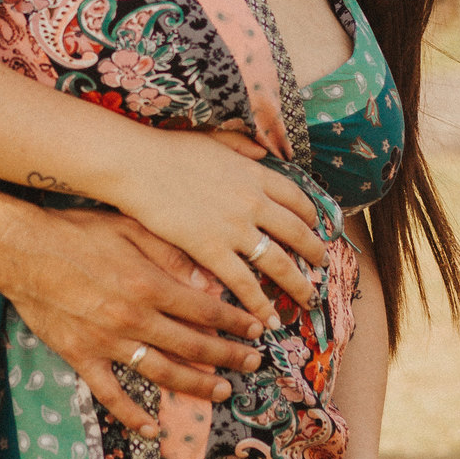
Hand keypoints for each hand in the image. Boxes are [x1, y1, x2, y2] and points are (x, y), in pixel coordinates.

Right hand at [0, 203, 270, 436]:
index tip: (258, 329)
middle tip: (253, 363)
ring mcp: (108, 343)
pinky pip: (111, 394)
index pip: (206, 310)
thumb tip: (207, 280)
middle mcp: (135, 318)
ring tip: (221, 392)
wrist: (21, 250)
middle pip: (193, 345)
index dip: (236, 322)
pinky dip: (132, 415)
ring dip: (196, 385)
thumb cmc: (76, 231)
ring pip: (163, 373)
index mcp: (149, 284)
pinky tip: (152, 430)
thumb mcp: (128, 226)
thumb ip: (170, 252)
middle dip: (229, 356)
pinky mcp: (82, 357)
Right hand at [116, 127, 327, 313]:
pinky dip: (260, 304)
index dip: (311, 216)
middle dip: (314, 253)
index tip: (316, 228)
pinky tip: (268, 319)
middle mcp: (253, 201)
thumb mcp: (214, 139)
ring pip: (279, 262)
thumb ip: (241, 145)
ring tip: (308, 298)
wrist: (138, 164)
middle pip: (297, 233)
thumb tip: (262, 151)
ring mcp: (234, 227)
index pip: (296, 198)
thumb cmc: (169, 150)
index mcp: (254, 174)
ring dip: (298, 284)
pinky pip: (244, 282)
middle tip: (322, 266)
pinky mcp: (211, 249)